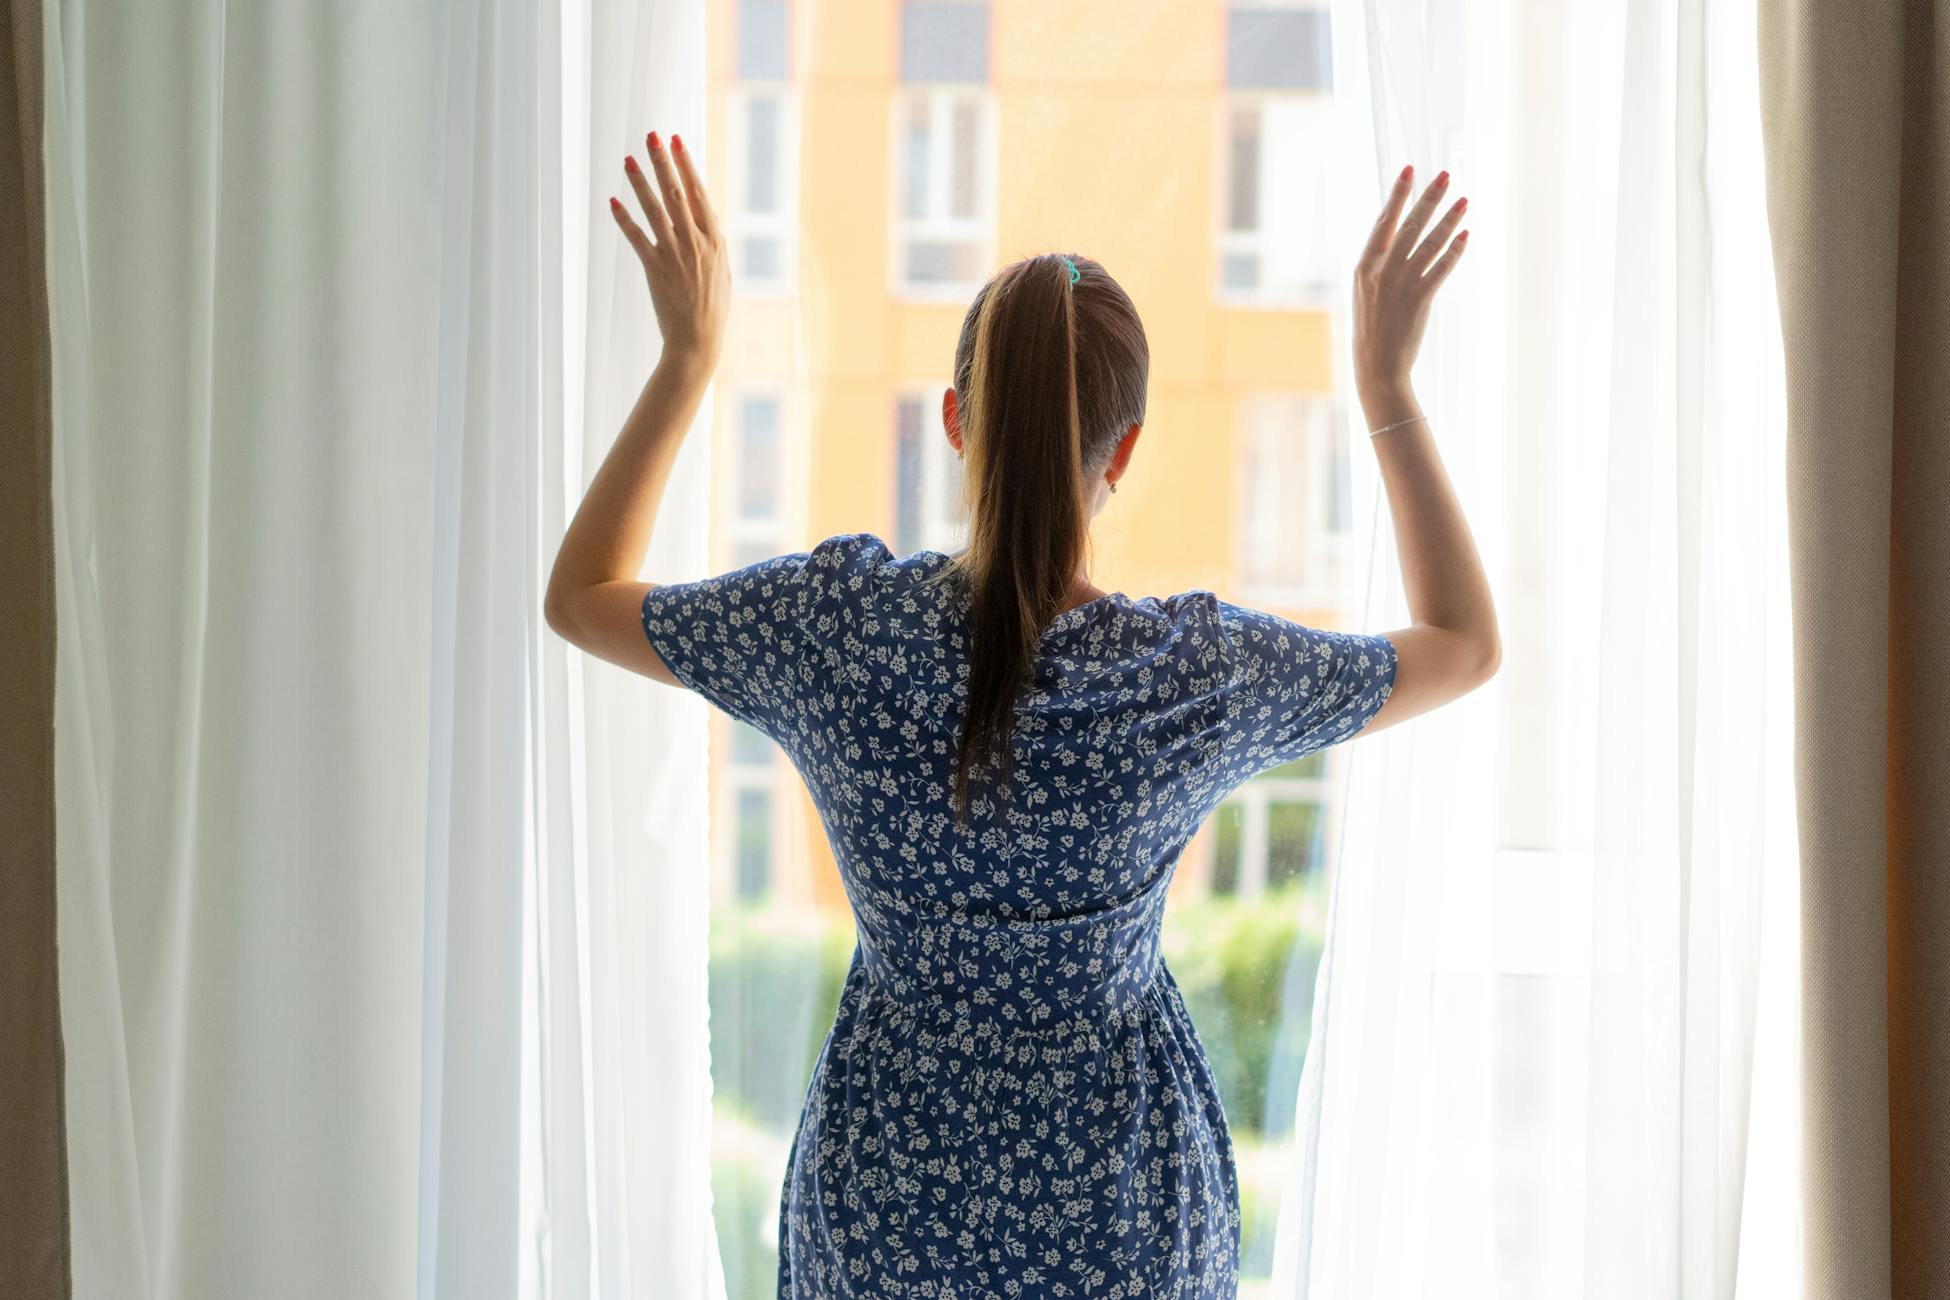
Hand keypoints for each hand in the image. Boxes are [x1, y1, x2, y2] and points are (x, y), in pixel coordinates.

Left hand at [610, 131, 729, 371]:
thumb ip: (714, 244)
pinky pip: (636, 238)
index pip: (699, 193)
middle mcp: (695, 242)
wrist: (698, 340)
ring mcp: (674, 254)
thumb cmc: (713, 308)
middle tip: (652, 135)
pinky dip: (624, 219)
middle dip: (663, 161)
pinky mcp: (654, 269)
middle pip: (676, 193)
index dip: (687, 165)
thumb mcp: (723, 272)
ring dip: (640, 182)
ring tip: (628, 159)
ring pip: (654, 210)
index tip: (677, 141)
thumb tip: (707, 221)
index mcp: (715, 240)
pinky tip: (613, 201)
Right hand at [1353, 165, 1468, 396]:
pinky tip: (1466, 236)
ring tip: (1464, 201)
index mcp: (1364, 266)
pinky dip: (1455, 251)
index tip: (1409, 170)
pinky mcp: (1421, 299)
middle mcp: (1381, 271)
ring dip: (1449, 220)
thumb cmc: (1372, 329)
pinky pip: (1442, 268)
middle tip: (1445, 175)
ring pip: (1429, 243)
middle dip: (1429, 197)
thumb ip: (1380, 265)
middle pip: (1409, 225)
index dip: (1398, 194)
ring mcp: (1401, 284)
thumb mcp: (1365, 293)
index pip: (1383, 221)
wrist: (1376, 366)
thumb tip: (1398, 237)